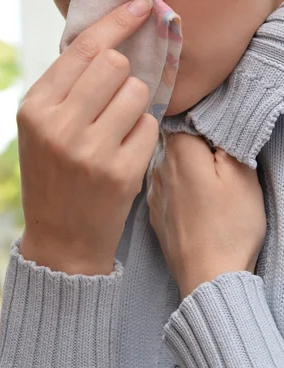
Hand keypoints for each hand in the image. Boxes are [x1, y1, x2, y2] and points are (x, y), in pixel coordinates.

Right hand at [18, 0, 158, 274]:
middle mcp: (58, 126)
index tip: (142, 4)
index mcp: (34, 107)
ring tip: (117, 125)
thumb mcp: (40, 126)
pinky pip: (149, 125)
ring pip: (136, 90)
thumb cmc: (52, 173)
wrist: (61, 238)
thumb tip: (109, 38)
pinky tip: (125, 148)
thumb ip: (65, 85)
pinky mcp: (120, 172)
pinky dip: (142, 131)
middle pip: (113, 62)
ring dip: (134, 101)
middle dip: (122, 71)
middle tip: (114, 93)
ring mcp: (89, 151)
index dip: (117, 20)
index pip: (83, 47)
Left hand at [146, 133, 266, 298]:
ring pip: (169, 164)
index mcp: (178, 150)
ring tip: (208, 189)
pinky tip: (195, 205)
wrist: (208, 277)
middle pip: (175, 139)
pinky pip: (165, 187)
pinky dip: (178, 189)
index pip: (184, 117)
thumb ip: (225, 140)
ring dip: (186, 168)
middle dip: (195, 145)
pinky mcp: (152, 212)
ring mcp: (151, 190)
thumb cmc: (229, 227)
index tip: (218, 140)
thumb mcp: (242, 175)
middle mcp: (157, 166)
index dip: (204, 124)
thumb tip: (213, 124)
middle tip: (217, 165)